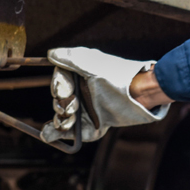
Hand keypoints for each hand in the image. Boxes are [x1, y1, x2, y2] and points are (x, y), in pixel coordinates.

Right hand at [41, 47, 170, 142]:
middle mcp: (81, 94)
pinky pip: (75, 132)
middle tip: (71, 108)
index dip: (59, 87)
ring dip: (60, 121)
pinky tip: (49, 136)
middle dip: (61, 105)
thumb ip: (70, 58)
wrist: (140, 93)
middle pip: (60, 102)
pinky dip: (60, 135)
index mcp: (79, 77)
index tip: (63, 92)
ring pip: (64, 118)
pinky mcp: (94, 125)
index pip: (60, 83)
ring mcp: (87, 111)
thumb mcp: (92, 64)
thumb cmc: (118, 74)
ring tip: (67, 121)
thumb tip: (51, 53)